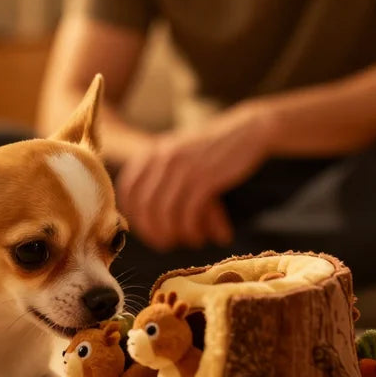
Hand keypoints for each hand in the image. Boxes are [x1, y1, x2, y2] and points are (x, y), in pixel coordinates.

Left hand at [116, 104, 276, 250]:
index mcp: (151, 152)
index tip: (145, 230)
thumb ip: (156, 175)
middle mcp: (163, 158)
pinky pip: (189, 213)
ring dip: (174, 234)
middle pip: (144, 206)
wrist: (247, 131)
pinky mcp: (206, 178)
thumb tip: (143, 217)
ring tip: (186, 241)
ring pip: (166, 212)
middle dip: (153, 231)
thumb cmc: (210, 150)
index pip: (127, 191)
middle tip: (165, 244)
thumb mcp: (176, 153)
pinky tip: (199, 237)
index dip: (133, 215)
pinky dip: (192, 230)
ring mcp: (183, 168)